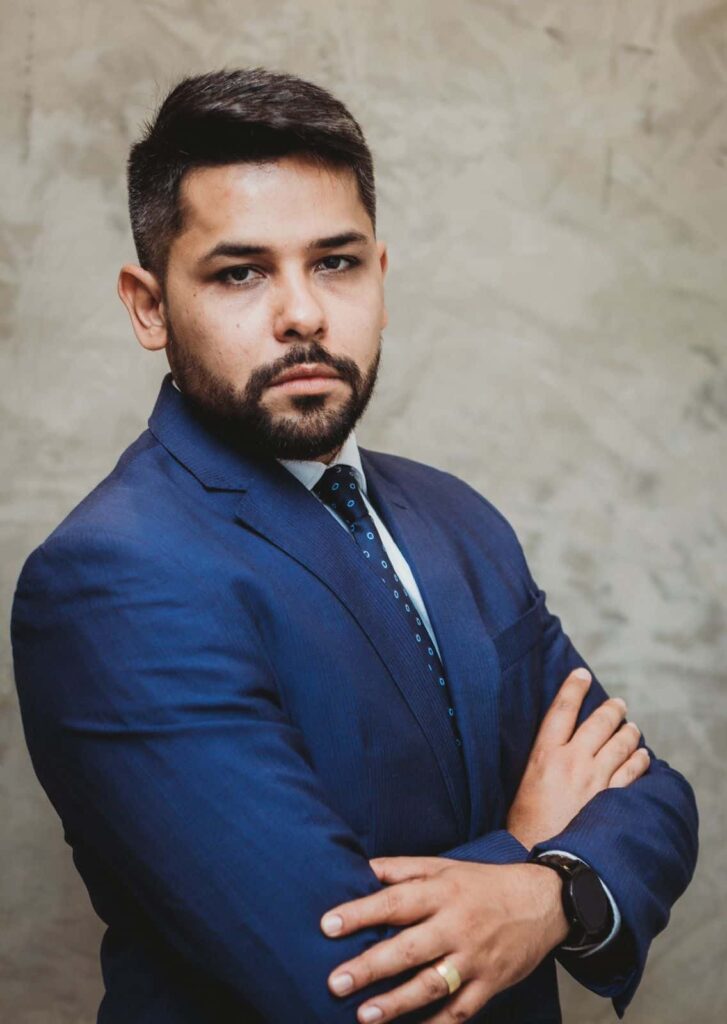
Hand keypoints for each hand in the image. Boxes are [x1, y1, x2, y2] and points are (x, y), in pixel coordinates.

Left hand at [321, 856, 569, 1022]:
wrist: (543, 901)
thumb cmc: (482, 883)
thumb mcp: (444, 865)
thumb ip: (402, 868)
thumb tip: (361, 868)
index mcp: (442, 892)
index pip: (394, 902)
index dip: (360, 913)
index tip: (327, 925)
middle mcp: (456, 925)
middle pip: (408, 948)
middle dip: (370, 967)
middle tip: (336, 982)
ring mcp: (475, 958)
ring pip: (432, 985)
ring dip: (396, 1003)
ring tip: (363, 1015)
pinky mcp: (491, 984)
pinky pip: (460, 1010)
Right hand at [506, 667, 649, 849]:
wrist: (543, 860)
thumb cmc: (526, 826)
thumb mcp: (524, 784)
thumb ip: (542, 762)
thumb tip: (555, 747)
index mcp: (544, 755)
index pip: (561, 710)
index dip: (573, 688)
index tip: (582, 674)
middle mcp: (572, 761)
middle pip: (598, 722)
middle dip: (612, 709)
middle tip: (618, 704)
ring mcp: (595, 779)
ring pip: (621, 743)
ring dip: (629, 732)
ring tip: (632, 728)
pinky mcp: (612, 799)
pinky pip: (634, 771)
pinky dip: (641, 760)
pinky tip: (643, 757)